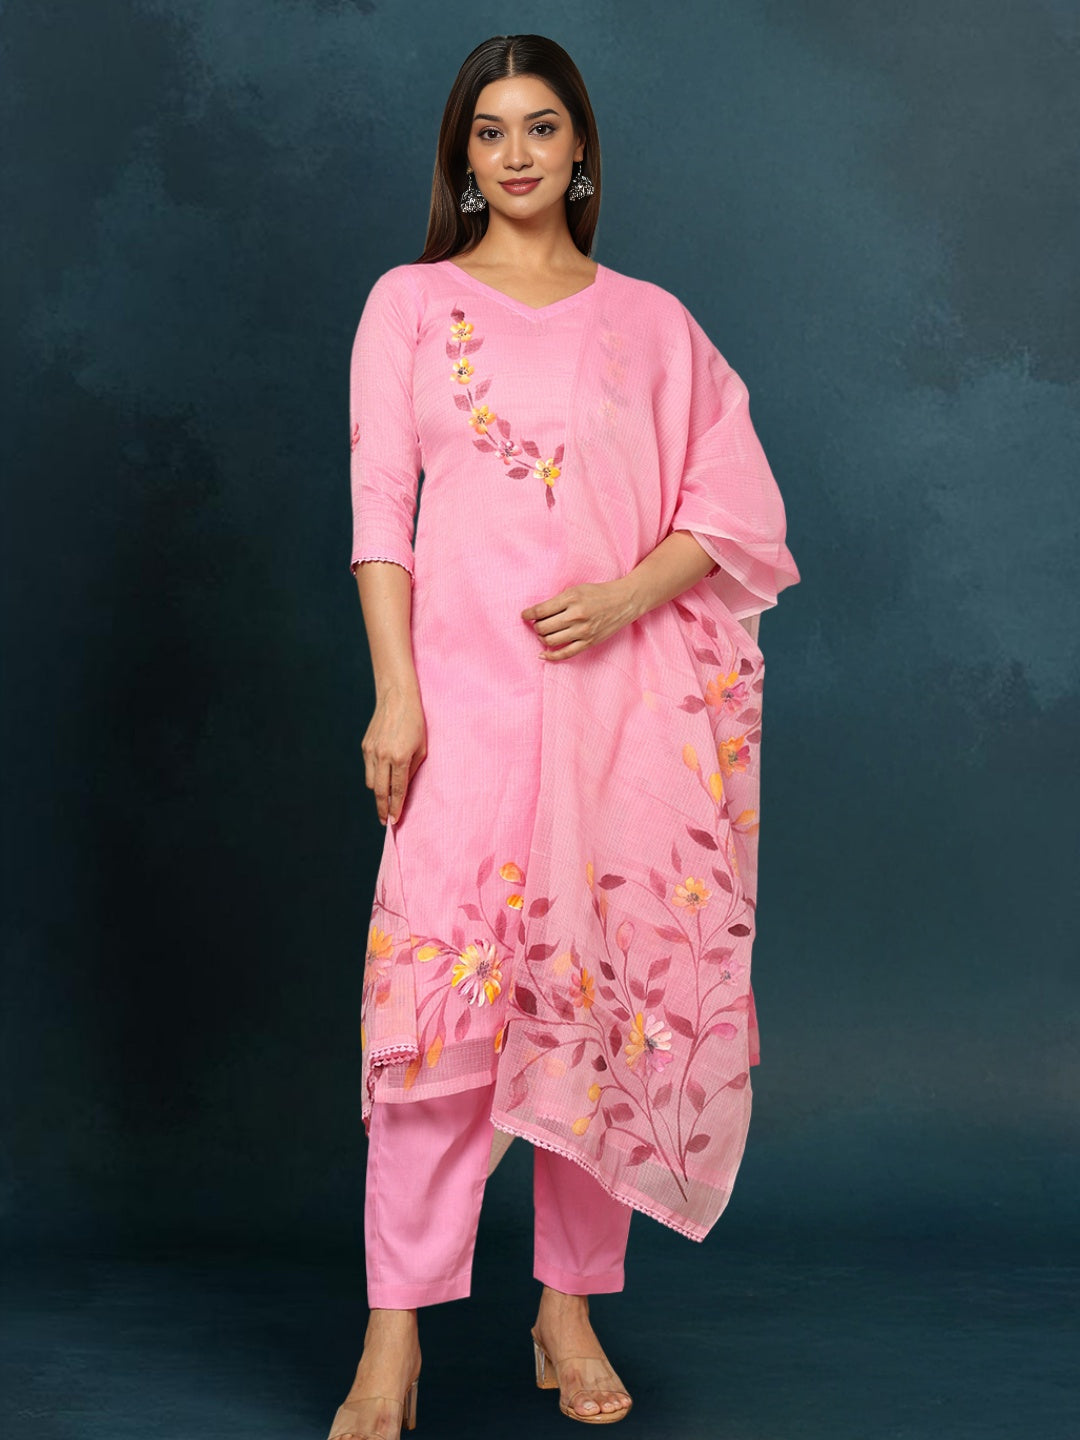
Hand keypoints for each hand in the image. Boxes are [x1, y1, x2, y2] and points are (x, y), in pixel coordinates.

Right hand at [361, 685, 426, 824]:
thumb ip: (412, 770)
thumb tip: (403, 788)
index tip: (395, 821)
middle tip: (385, 821)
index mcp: (399, 758)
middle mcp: (382, 757)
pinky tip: (381, 779)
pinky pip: (368, 769)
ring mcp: (371, 752)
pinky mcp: (365, 746)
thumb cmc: (415, 722)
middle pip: (379, 791)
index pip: (396, 790)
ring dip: (378, 794)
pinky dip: (374, 777)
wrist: (396, 698)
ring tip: (385, 801)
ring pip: (370, 782)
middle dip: (382, 808)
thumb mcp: (422, 748)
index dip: (395, 808)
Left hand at [521, 579, 639, 661]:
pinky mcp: (588, 642)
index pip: (540, 610)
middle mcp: (576, 615)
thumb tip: (537, 613)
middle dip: (535, 626)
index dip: (528, 614)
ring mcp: (582, 631)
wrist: (624, 601)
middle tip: (536, 624)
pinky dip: (551, 656)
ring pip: (550, 641)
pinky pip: (565, 654)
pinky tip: (543, 655)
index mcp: (571, 599)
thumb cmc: (599, 593)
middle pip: (543, 627)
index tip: (524, 615)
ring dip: (542, 638)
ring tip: (543, 634)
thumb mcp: (576, 589)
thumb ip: (558, 600)